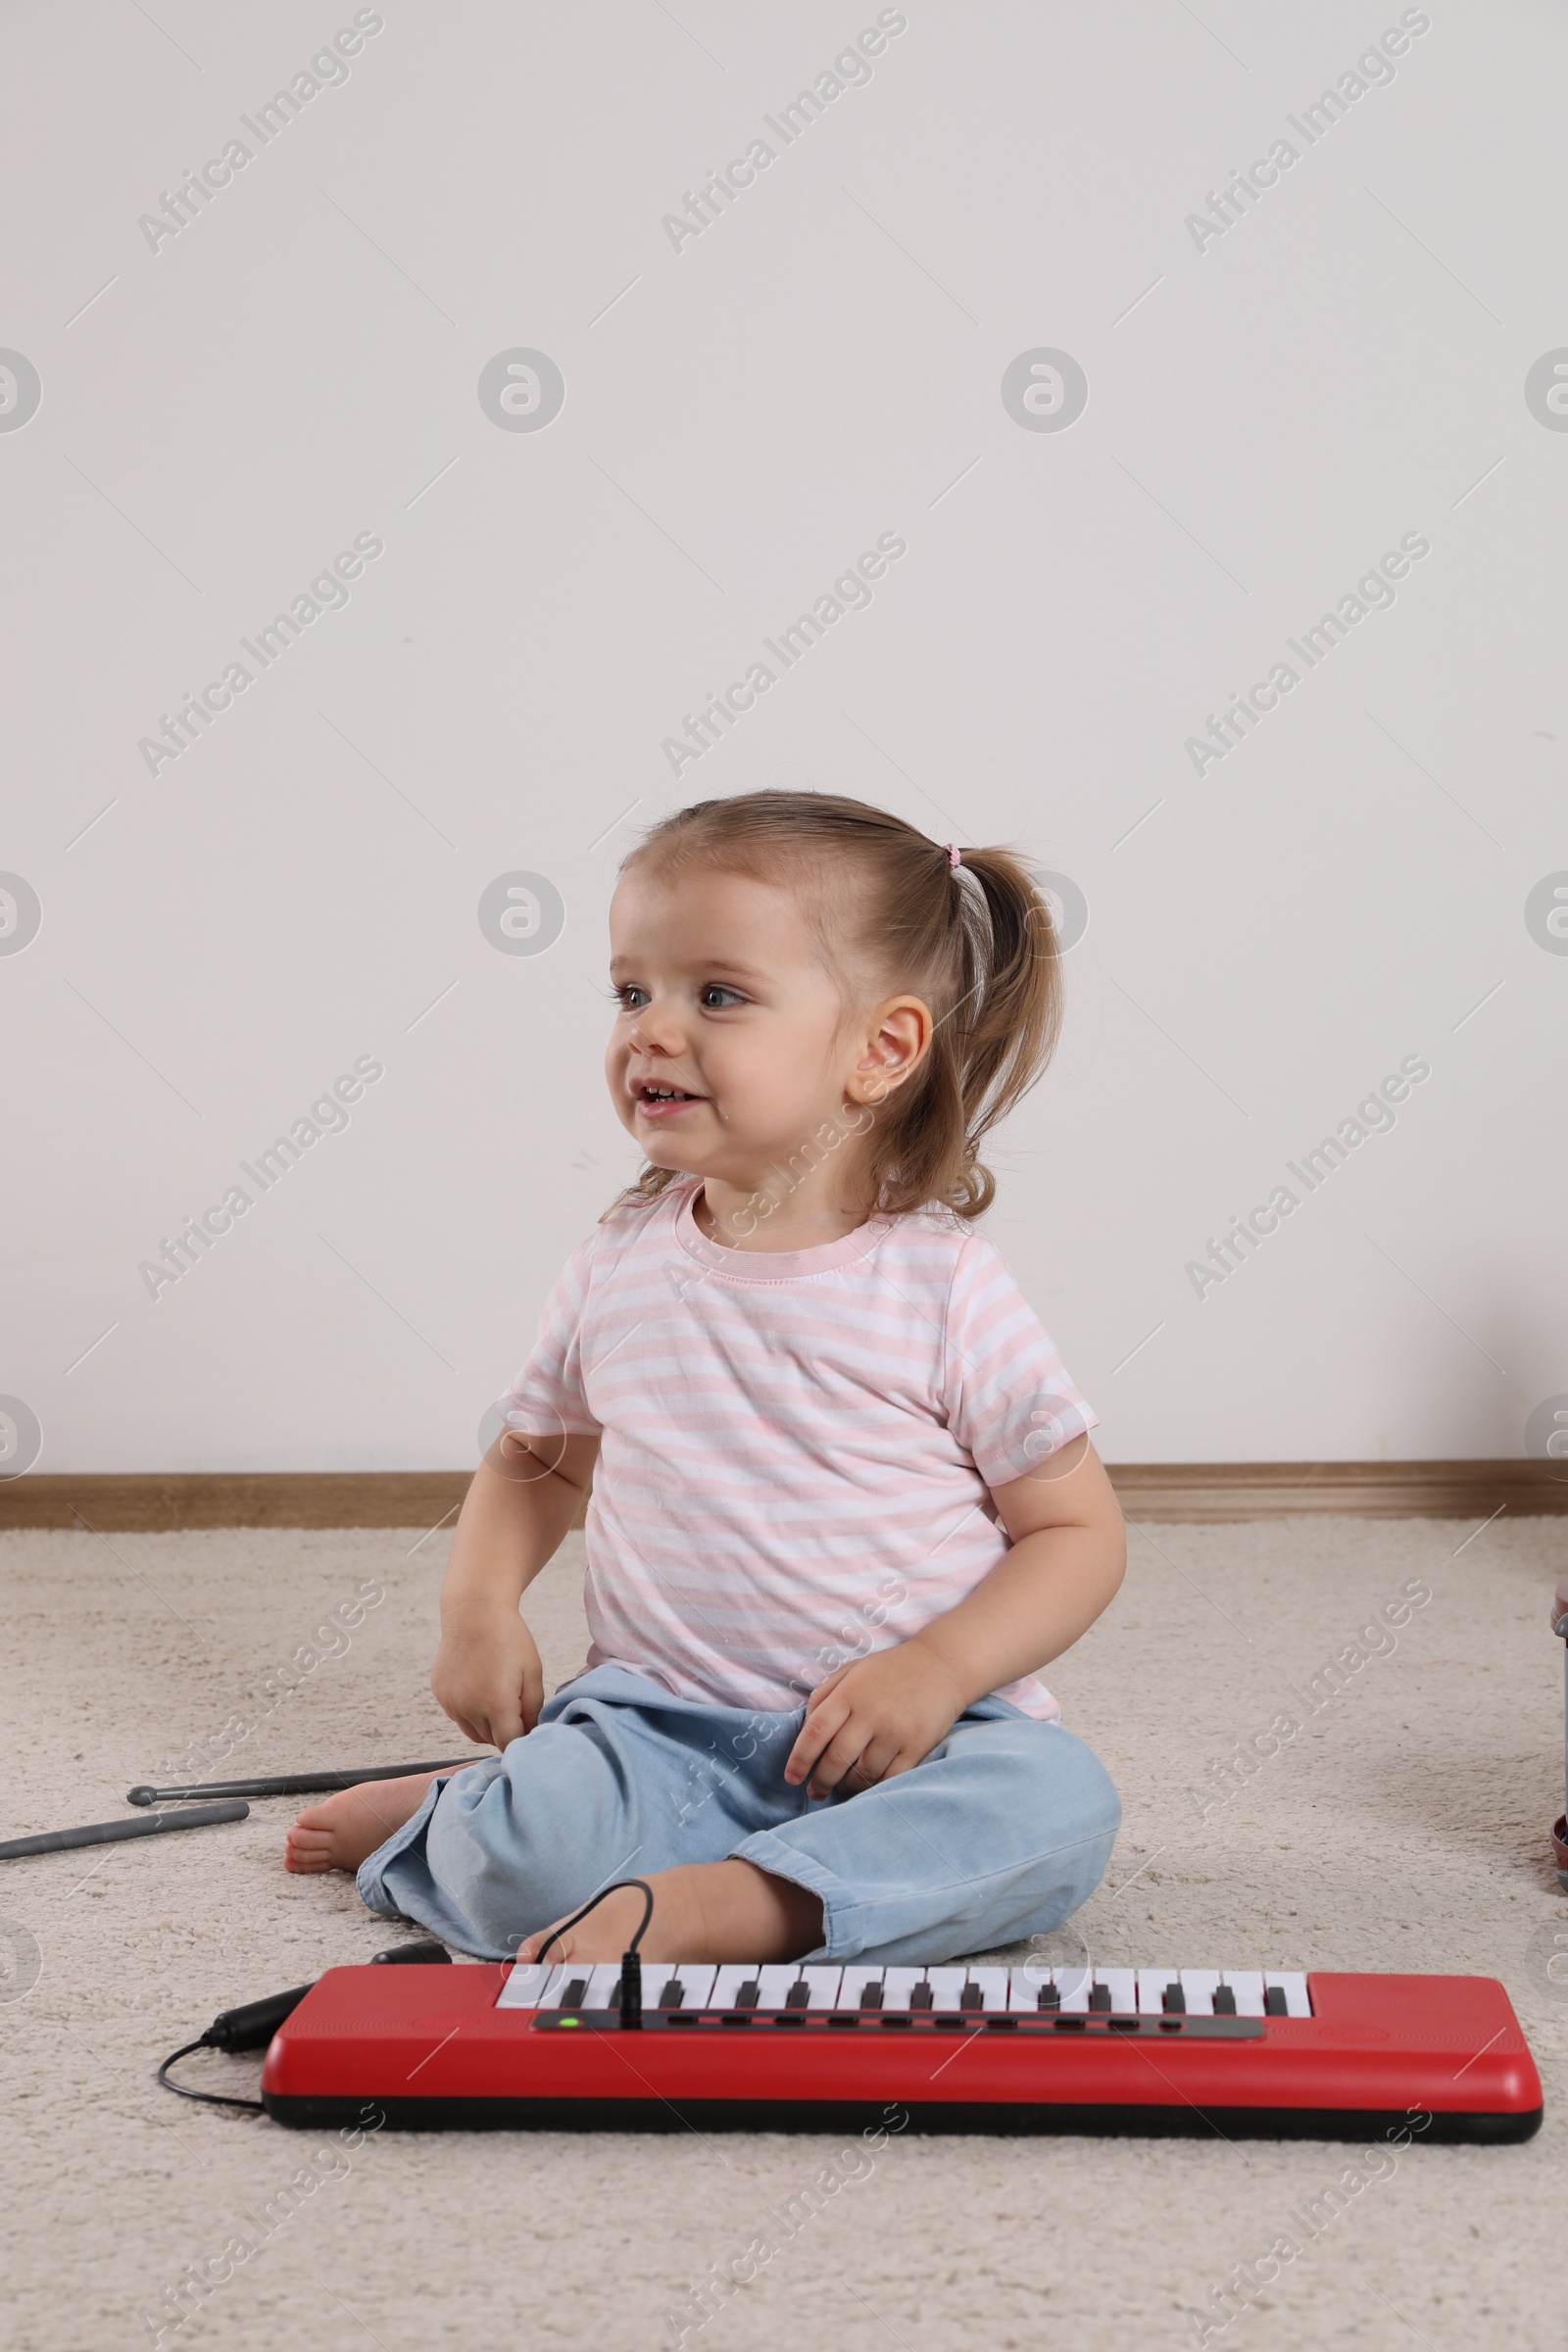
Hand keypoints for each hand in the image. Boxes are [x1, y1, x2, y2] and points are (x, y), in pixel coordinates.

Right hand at [430, 1608, 542, 1748]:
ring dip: (487, 1725)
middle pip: (491, 1740)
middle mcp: (469, 1708)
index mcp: (496, 1704)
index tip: (529, 1728)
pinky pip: (458, 1716)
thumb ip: (533, 1710)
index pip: (509, 1744)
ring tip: (497, 1696)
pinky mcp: (440, 1694)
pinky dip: (470, 1711)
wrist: (474, 1611)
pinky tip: (479, 1687)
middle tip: (516, 1705)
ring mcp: (451, 1702)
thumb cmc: (509, 1639)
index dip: (522, 1740)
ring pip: (472, 1732)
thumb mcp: (532, 1672)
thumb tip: (531, 1735)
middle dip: (505, 1731)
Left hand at [784, 1639, 966, 1798]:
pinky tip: (866, 1785)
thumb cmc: (890, 1671)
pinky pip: (889, 1778)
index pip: (815, 1732)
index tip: (791, 1777)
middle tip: (815, 1791)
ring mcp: (896, 1732)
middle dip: (820, 1781)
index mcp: (850, 1693)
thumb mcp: (852, 1670)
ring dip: (846, 1787)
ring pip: (862, 1774)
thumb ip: (824, 1696)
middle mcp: (872, 1713)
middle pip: (836, 1759)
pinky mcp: (917, 1747)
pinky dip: (873, 1787)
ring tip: (840, 1786)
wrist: (942, 1666)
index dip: (799, 1759)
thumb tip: (804, 1731)